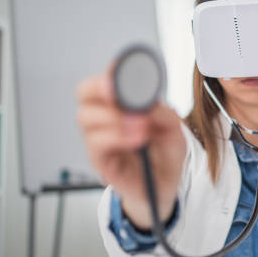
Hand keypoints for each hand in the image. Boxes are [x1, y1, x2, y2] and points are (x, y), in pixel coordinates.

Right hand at [76, 70, 185, 228]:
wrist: (166, 185)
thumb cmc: (166, 154)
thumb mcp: (174, 129)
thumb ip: (164, 113)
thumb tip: (149, 105)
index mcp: (121, 103)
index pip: (106, 79)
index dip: (110, 71)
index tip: (121, 70)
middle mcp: (105, 117)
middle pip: (83, 92)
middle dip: (99, 88)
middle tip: (121, 94)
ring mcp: (99, 139)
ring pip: (85, 117)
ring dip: (113, 116)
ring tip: (142, 126)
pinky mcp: (100, 161)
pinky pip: (96, 145)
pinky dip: (116, 137)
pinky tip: (137, 139)